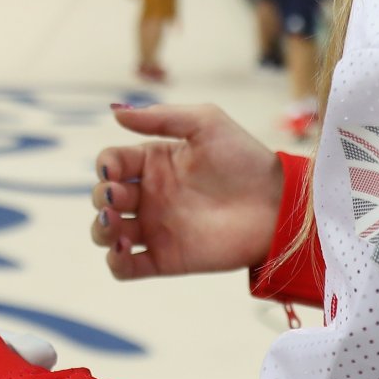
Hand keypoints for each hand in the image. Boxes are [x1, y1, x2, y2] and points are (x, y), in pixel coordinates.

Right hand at [90, 102, 283, 279]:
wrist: (276, 204)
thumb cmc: (245, 158)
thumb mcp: (205, 123)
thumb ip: (161, 117)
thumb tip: (114, 111)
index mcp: (154, 162)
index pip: (111, 162)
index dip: (105, 166)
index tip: (113, 170)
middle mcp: (150, 195)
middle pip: (103, 198)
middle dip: (101, 197)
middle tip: (119, 198)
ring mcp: (156, 228)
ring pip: (107, 233)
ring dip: (101, 229)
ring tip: (116, 223)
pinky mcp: (166, 258)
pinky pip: (126, 268)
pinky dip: (115, 262)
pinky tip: (124, 249)